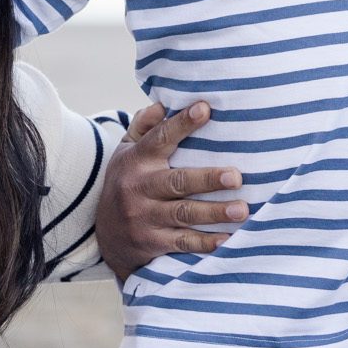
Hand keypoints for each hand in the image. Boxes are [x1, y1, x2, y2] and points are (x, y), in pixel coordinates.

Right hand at [95, 101, 247, 282]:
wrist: (105, 236)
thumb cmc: (127, 182)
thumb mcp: (126, 151)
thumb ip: (144, 127)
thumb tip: (163, 104)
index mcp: (136, 160)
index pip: (160, 138)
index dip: (181, 123)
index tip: (205, 109)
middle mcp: (138, 187)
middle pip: (177, 182)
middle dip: (207, 179)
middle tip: (236, 177)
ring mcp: (144, 217)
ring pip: (183, 214)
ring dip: (214, 212)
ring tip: (242, 210)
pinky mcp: (152, 242)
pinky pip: (181, 242)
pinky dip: (204, 242)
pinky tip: (226, 239)